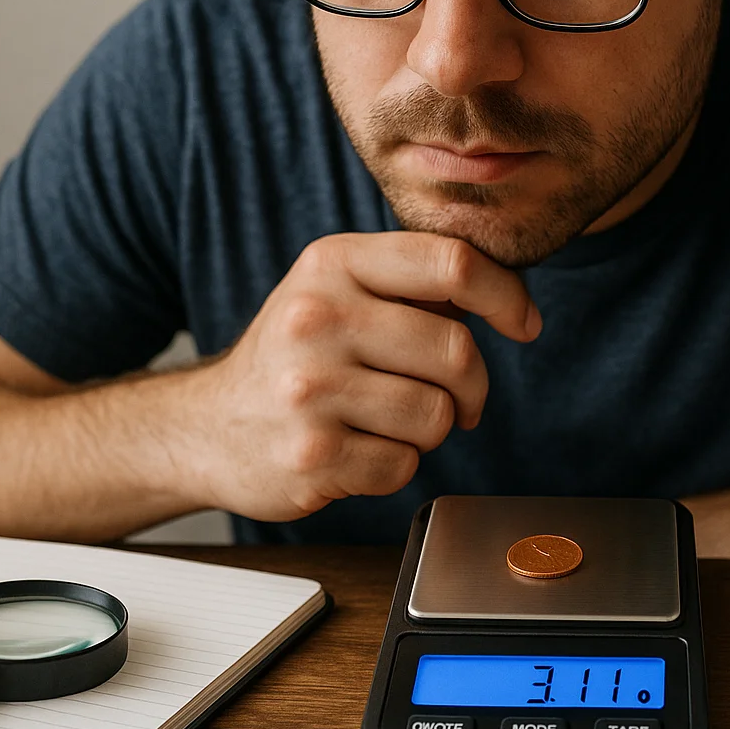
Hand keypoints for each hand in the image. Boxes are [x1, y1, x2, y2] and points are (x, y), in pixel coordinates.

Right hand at [185, 232, 540, 520]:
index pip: (451, 262)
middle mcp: (316, 318)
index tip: (523, 322)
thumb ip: (415, 284)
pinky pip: (404, 466)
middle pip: (455, 350)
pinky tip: (356, 449)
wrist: (206, 428)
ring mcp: (310, 389)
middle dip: (470, 384)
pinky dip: (394, 466)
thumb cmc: (296, 356)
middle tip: (453, 397)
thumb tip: (508, 296)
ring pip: (436, 415)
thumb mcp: (339, 291)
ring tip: (388, 421)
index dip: (506, 296)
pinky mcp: (311, 455)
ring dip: (430, 429)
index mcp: (333, 263)